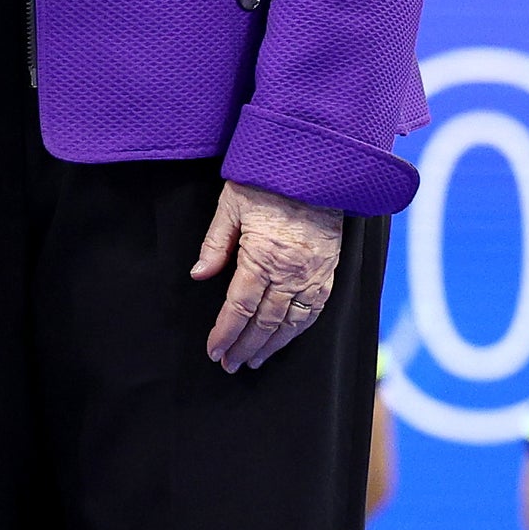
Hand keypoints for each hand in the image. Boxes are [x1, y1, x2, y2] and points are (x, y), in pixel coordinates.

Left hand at [191, 180, 343, 372]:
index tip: (214, 350)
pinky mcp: (329, 270)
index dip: (225, 333)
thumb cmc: (268, 181)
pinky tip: (287, 338)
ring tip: (255, 360)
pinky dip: (300, 329)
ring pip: (292, 322)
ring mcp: (313, 273)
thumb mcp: (230, 205)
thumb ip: (214, 244)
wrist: (316, 164)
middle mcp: (290, 271)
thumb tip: (199, 275)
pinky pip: (316, 309)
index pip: (240, 307)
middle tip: (231, 365)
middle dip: (246, 347)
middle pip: (265, 322)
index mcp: (262, 256)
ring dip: (273, 345)